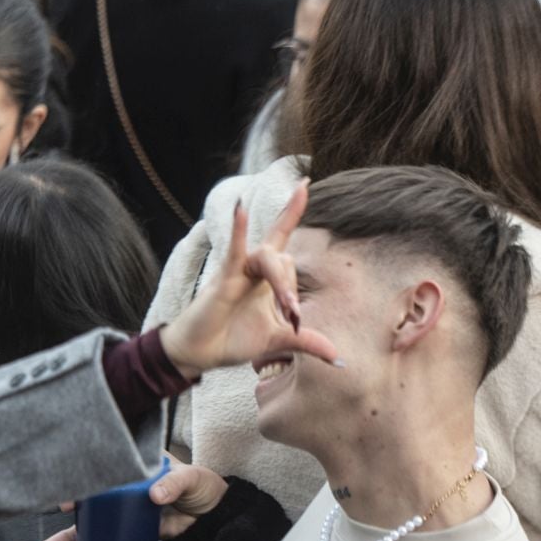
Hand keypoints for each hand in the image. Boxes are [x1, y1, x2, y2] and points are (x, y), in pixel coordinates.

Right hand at [41, 457, 227, 540]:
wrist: (215, 515)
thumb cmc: (202, 486)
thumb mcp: (188, 479)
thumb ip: (173, 484)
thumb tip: (154, 496)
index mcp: (135, 466)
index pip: (106, 467)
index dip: (87, 474)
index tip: (76, 484)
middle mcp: (125, 487)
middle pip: (92, 496)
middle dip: (72, 504)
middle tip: (62, 509)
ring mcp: (126, 510)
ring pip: (94, 521)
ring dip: (73, 532)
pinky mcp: (132, 530)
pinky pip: (109, 539)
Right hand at [158, 183, 340, 377]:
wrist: (200, 353)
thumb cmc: (231, 339)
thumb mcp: (277, 341)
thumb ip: (307, 342)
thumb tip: (339, 358)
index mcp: (265, 277)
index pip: (282, 238)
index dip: (292, 211)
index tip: (304, 183)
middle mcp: (253, 268)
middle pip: (283, 258)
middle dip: (291, 290)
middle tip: (293, 319)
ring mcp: (237, 271)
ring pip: (268, 258)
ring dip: (281, 283)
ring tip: (288, 308)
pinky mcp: (223, 279)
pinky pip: (234, 251)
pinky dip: (238, 231)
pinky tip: (240, 208)